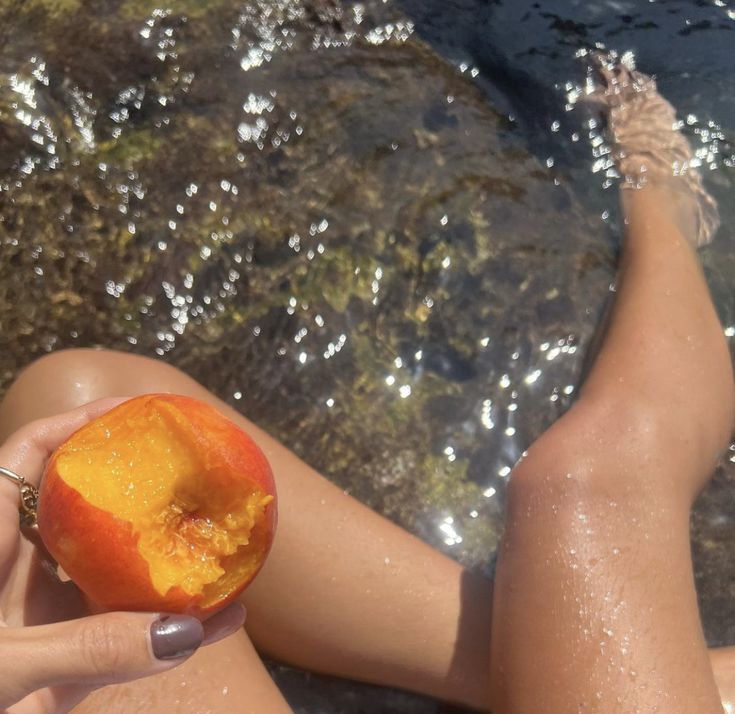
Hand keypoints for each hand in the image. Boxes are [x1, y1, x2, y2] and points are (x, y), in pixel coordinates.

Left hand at [0, 398, 245, 713]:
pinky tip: (224, 620)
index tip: (134, 410)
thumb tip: (181, 631)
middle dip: (141, 479)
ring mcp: (51, 615)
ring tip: (223, 534)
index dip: (78, 423)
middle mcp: (24, 570)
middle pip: (88, 502)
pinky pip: (134, 640)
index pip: (29, 454)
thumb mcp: (2, 667)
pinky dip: (178, 631)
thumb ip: (84, 648)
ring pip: (120, 569)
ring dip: (170, 555)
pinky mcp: (74, 662)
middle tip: (196, 466)